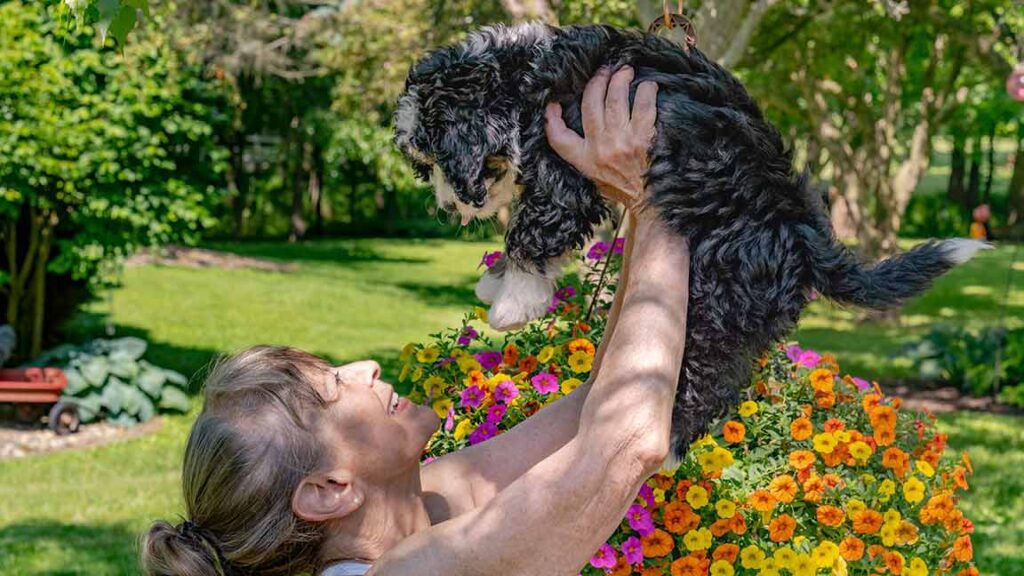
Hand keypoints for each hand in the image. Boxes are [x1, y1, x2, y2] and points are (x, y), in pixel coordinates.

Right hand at [544, 66, 657, 210]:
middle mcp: (600, 149)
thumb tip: (574, 129)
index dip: (551, 118)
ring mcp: (622, 142)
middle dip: (597, 81)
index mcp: (585, 160)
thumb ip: (584, 156)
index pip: (558, 138)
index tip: (553, 103)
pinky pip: (643, 104)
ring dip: (620, 79)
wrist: (652, 203)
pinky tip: (647, 86)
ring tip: (626, 71)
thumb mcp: (595, 177)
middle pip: (590, 104)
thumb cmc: (624, 188)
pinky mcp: (644, 138)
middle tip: (605, 71)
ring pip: (615, 98)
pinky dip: (646, 90)